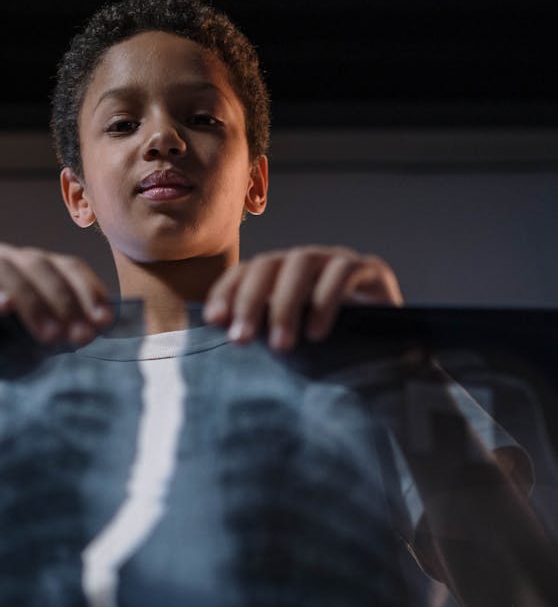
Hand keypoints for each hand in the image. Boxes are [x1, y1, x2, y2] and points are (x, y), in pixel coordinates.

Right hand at [0, 243, 112, 343]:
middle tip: (78, 336)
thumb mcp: (45, 339)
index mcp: (37, 266)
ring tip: (48, 334)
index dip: (88, 291)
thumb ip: (68, 329)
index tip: (104, 321)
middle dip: (64, 303)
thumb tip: (99, 329)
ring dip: (32, 303)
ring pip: (6, 271)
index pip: (69, 266)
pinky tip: (3, 308)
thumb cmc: (8, 348)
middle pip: (41, 267)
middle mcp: (8, 258)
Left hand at [202, 245, 402, 348]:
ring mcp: (335, 260)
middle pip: (268, 264)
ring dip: (286, 303)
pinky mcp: (367, 269)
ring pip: (301, 263)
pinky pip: (342, 272)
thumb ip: (264, 337)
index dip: (226, 292)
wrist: (393, 344)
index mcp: (279, 275)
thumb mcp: (292, 341)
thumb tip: (223, 344)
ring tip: (281, 345)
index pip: (245, 271)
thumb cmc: (334, 346)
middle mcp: (303, 262)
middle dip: (250, 301)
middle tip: (241, 340)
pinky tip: (318, 333)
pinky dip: (326, 300)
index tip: (214, 321)